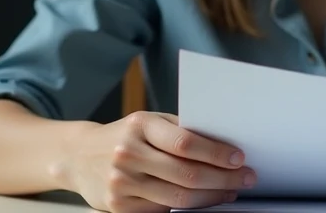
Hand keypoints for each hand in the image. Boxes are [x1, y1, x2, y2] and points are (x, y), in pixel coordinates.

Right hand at [59, 111, 256, 211]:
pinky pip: (163, 209)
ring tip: (231, 191)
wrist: (78, 156)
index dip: (217, 153)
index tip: (239, 158)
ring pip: (178, 196)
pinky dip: (190, 207)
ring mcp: (122, 182)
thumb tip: (224, 142)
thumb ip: (180, 130)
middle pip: (187, 173)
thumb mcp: (148, 122)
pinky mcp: (119, 206)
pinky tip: (205, 200)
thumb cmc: (125, 135)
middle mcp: (128, 153)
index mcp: (139, 125)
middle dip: (223, 178)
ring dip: (212, 196)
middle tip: (246, 178)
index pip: (186, 142)